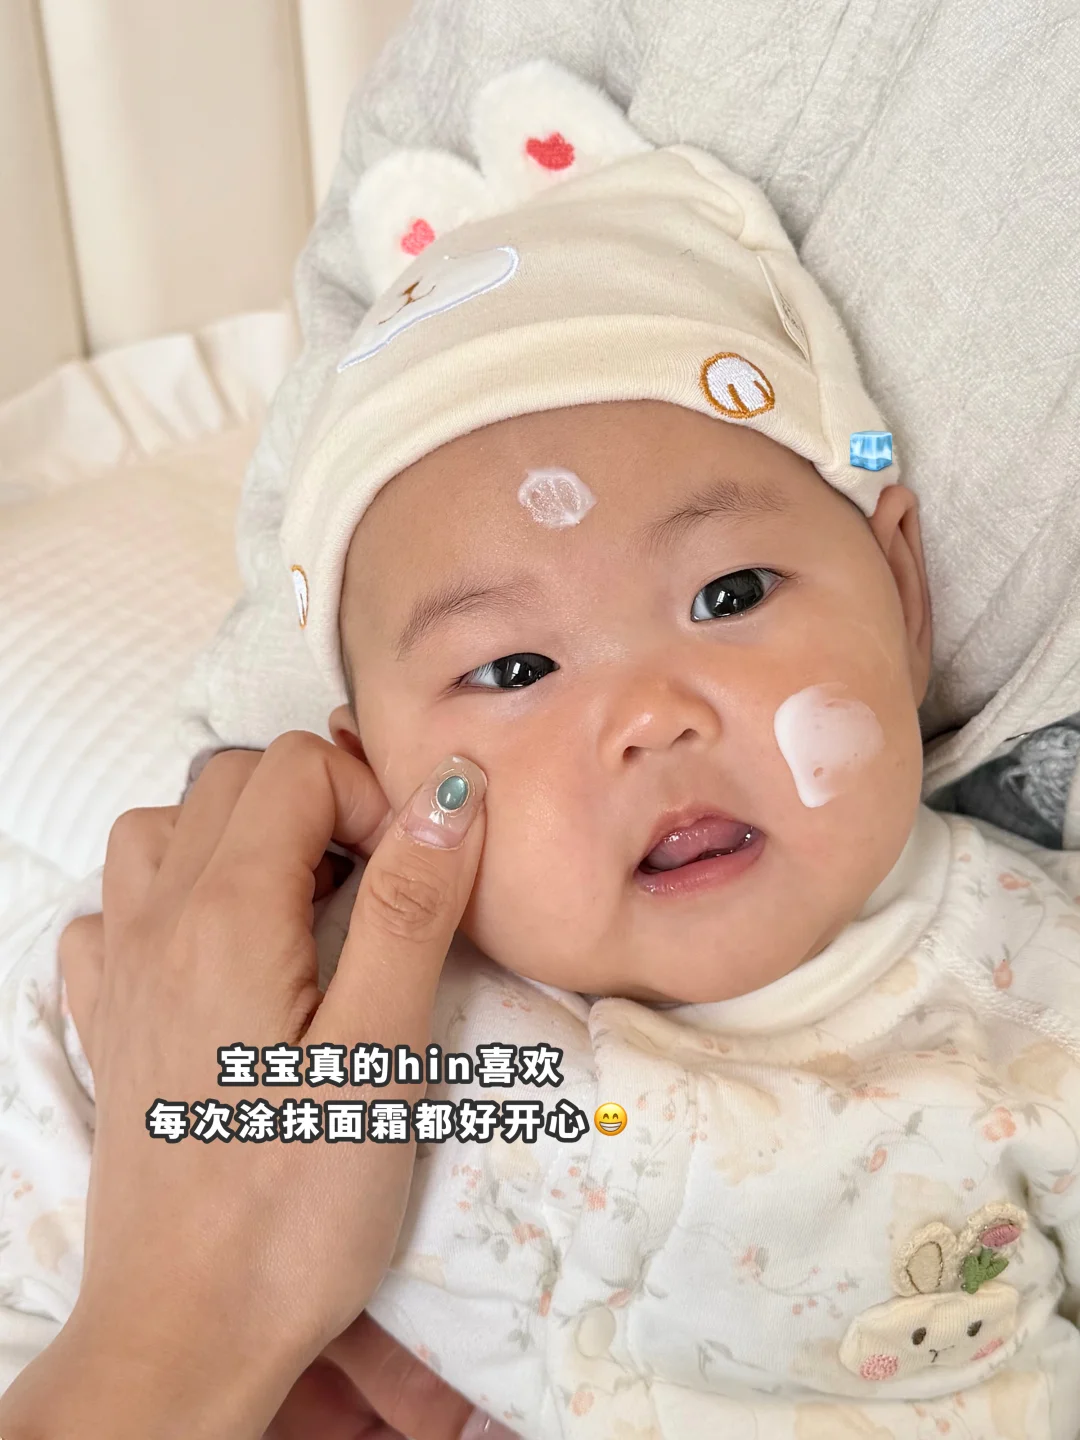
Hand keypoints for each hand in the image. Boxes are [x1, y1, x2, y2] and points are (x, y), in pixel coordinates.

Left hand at [0, 735, 486, 1439]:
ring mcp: (118, 969)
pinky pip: (119, 905)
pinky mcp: (108, 1019)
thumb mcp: (381, 1055)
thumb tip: (450, 793)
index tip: (415, 877)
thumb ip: (409, 909)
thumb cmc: (296, 1207)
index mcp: (225, 913)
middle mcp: (154, 920)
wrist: (187, 1330)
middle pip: (232, 777)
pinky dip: (174, 893)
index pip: (297, 766)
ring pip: (164, 826)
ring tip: (304, 907)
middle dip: (319, 802)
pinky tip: (221, 950)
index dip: (372, 797)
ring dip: (242, 835)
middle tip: (378, 892)